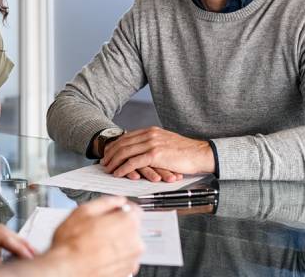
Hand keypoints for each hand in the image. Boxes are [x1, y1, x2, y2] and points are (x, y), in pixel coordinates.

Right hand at [43, 196, 142, 276]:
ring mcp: (132, 259)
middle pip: (131, 228)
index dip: (121, 208)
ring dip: (116, 242)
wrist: (67, 270)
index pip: (134, 209)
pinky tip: (99, 254)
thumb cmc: (72, 244)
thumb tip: (116, 201)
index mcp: (127, 222)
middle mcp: (135, 242)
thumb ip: (105, 202)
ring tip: (96, 243)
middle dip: (117, 226)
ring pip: (127, 244)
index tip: (114, 211)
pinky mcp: (126, 272)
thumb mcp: (84, 211)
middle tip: (98, 228)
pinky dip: (115, 256)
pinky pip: (124, 258)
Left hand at [99, 126, 213, 179]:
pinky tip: (118, 173)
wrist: (201, 153)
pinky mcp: (155, 155)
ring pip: (125, 152)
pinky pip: (133, 162)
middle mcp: (149, 134)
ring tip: (108, 169)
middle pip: (122, 143)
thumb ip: (153, 143)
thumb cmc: (186, 152)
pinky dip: (123, 168)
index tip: (108, 153)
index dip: (115, 146)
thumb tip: (141, 150)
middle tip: (104, 163)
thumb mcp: (166, 142)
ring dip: (114, 162)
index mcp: (151, 131)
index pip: (126, 137)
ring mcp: (152, 144)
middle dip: (110, 154)